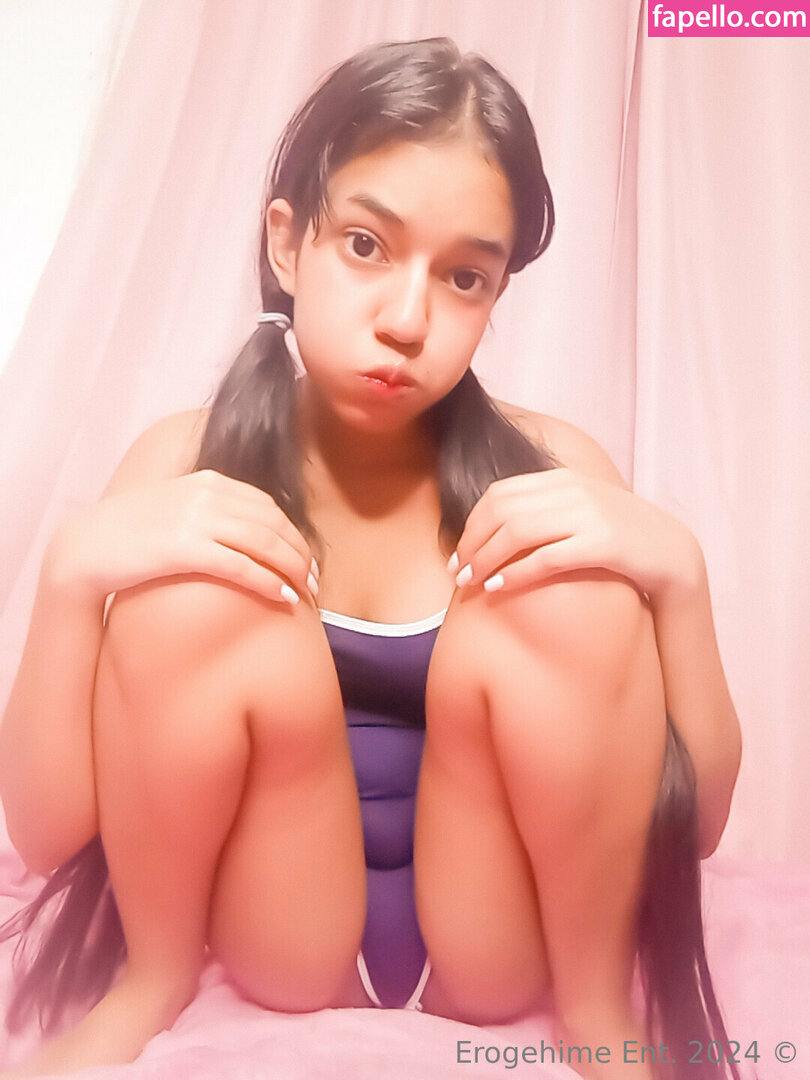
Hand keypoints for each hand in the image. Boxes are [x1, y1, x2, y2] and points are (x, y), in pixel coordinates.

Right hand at [44, 470, 318, 607]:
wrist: (85, 547)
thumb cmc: (131, 534)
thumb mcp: (176, 506)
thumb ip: (211, 509)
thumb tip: (247, 528)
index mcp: (209, 480)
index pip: (268, 506)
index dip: (295, 533)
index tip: (307, 559)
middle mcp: (207, 494)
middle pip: (274, 524)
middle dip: (301, 553)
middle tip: (315, 581)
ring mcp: (196, 518)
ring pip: (265, 543)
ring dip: (293, 569)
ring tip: (306, 592)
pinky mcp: (185, 547)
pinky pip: (242, 566)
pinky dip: (269, 582)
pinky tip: (284, 598)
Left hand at [447, 468, 701, 602]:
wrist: (674, 554)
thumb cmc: (620, 539)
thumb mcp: (581, 512)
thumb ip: (545, 510)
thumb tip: (494, 527)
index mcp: (564, 478)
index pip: (499, 494)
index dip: (471, 524)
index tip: (457, 554)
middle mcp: (574, 490)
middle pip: (501, 511)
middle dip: (472, 543)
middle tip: (458, 574)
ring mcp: (590, 514)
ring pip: (517, 531)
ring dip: (486, 559)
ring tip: (472, 584)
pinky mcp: (604, 543)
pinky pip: (546, 556)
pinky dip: (514, 573)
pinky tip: (498, 588)